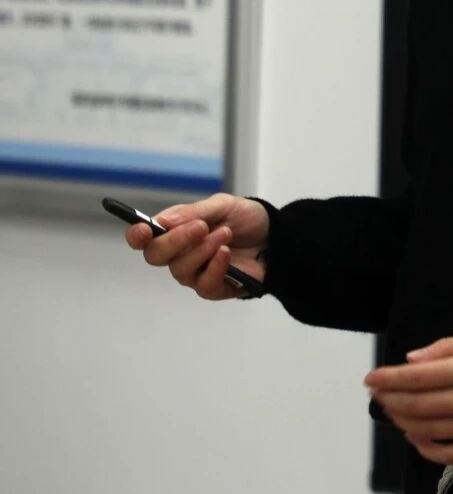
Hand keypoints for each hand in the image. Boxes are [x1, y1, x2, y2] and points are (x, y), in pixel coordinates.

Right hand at [124, 192, 268, 299]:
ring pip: (181, 269)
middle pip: (156, 256)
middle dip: (176, 240)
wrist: (275, 235)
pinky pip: (204, 285)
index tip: (143, 230)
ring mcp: (194, 273)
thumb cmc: (244, 218)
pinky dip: (215, 267)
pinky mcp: (213, 288)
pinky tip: (227, 253)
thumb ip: (192, 212)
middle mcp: (178, 255)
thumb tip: (161, 221)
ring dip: (203, 249)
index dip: (137, 236)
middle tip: (201, 226)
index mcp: (175, 231)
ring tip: (226, 233)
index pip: (145, 239)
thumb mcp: (222, 205)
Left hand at [364, 332, 452, 464]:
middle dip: (390, 399)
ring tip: (391, 411)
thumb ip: (449, 347)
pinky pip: (448, 454)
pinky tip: (415, 437)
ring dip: (402, 420)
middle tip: (377, 394)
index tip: (371, 378)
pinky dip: (425, 448)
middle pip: (417, 405)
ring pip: (427, 430)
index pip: (417, 376)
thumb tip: (412, 359)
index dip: (389, 378)